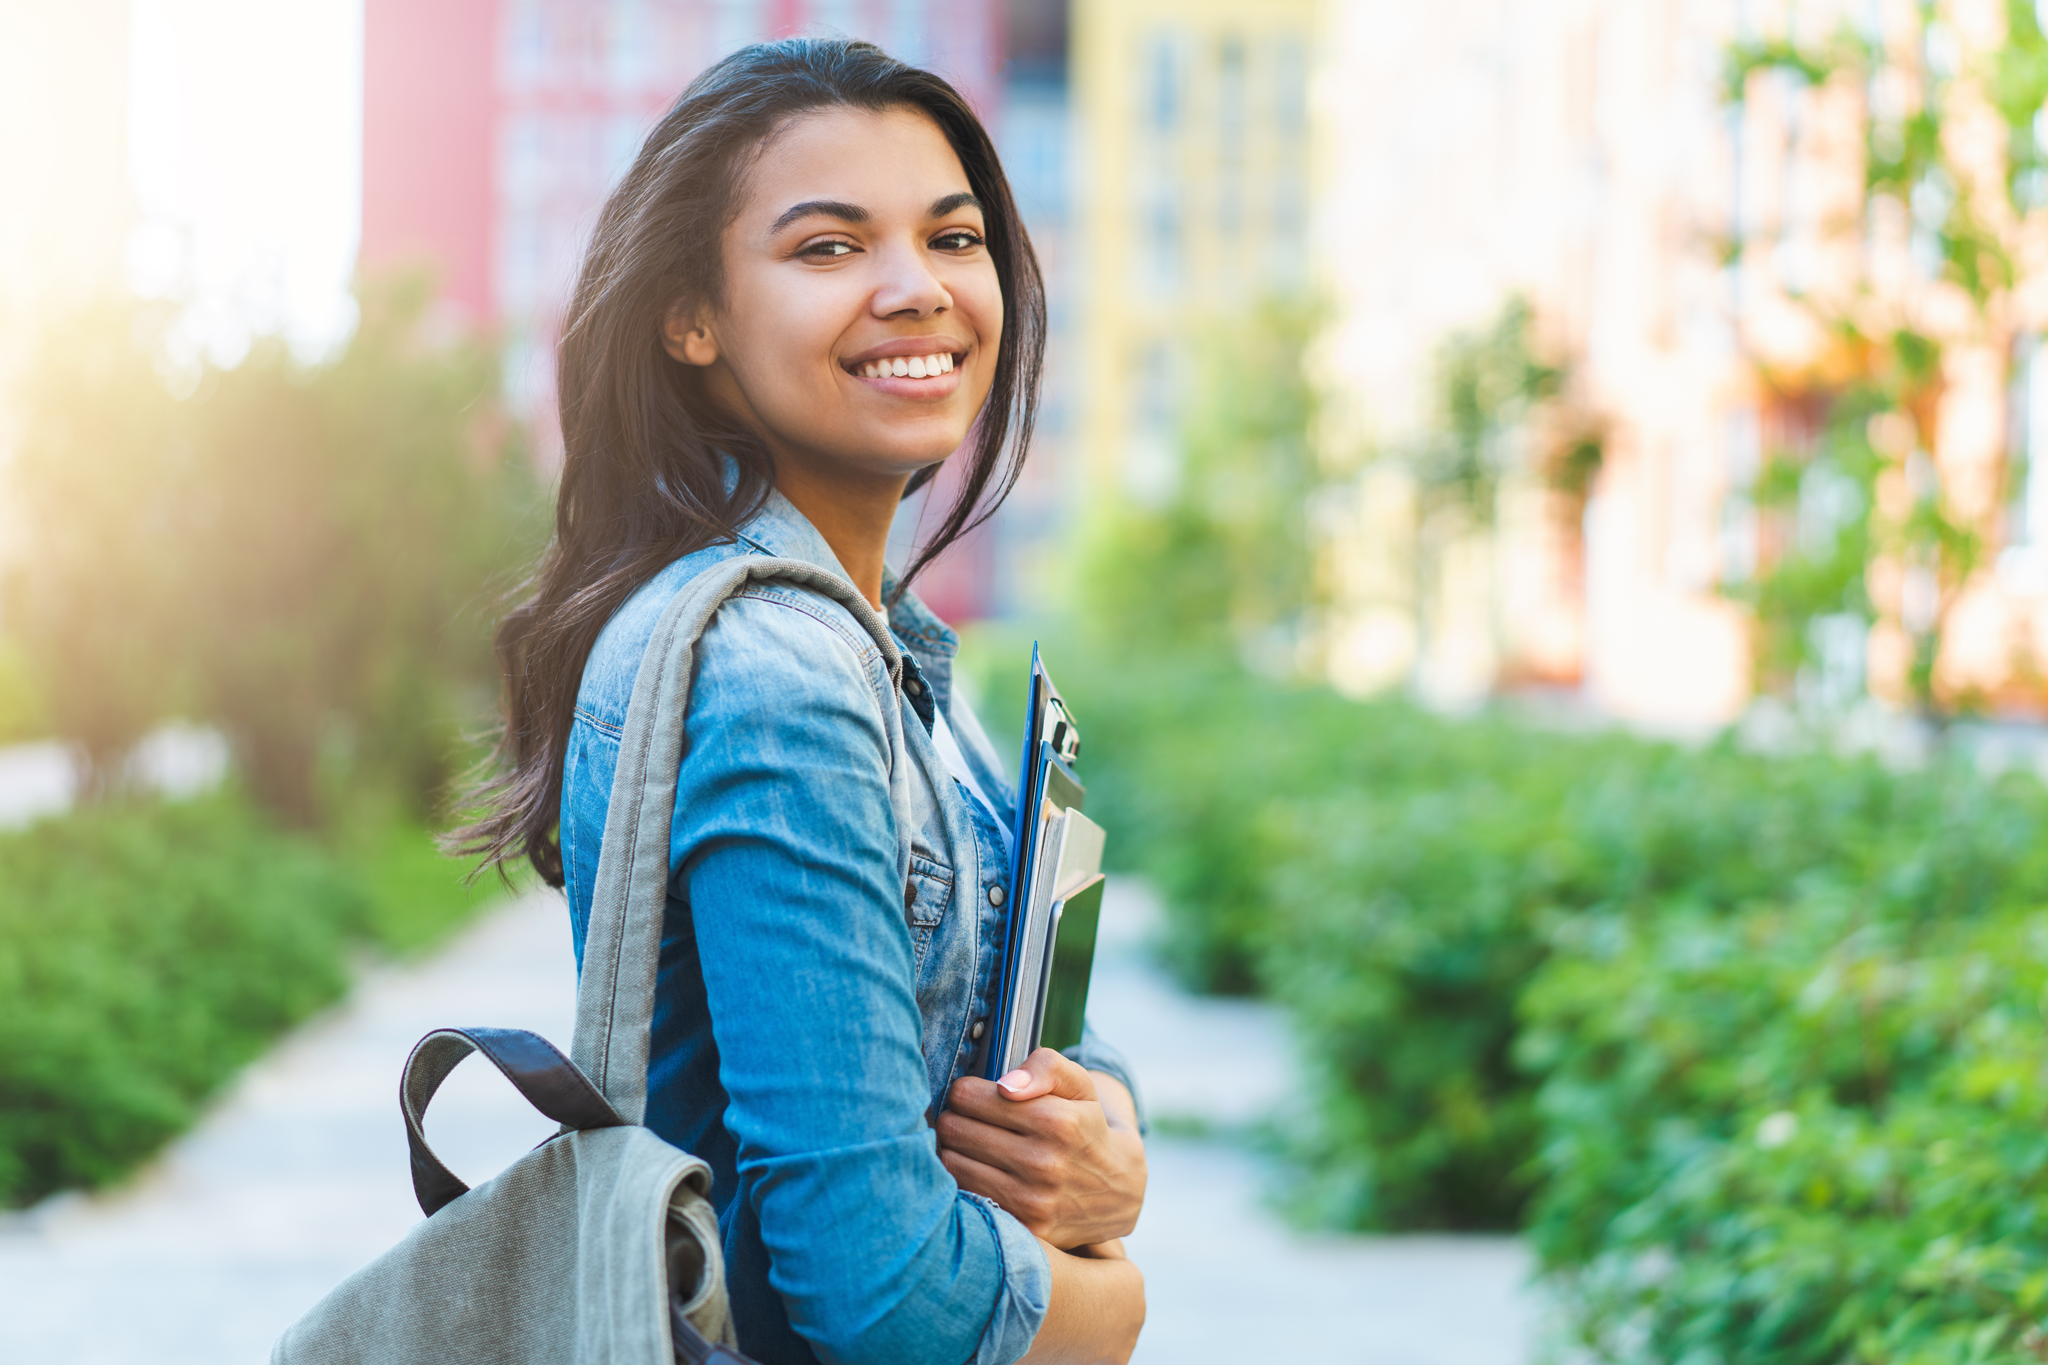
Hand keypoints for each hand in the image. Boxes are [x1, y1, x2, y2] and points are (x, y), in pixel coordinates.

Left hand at [939, 1049, 1146, 1248]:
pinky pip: (965, 1196)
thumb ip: (1046, 1067)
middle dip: (957, 1119)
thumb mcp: (1079, 1085)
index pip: (967, 1096)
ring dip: (954, 1150)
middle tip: (970, 1121)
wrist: (1119, 1191)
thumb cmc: (1087, 1127)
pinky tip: (979, 1172)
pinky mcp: (1022, 1228)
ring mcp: (1032, 1200)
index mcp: (1056, 1121)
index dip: (966, 1092)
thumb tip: (1005, 1086)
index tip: (975, 1097)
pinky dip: (963, 1181)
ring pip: (951, 1162)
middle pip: (953, 1128)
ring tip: (972, 1146)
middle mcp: (1043, 1163)